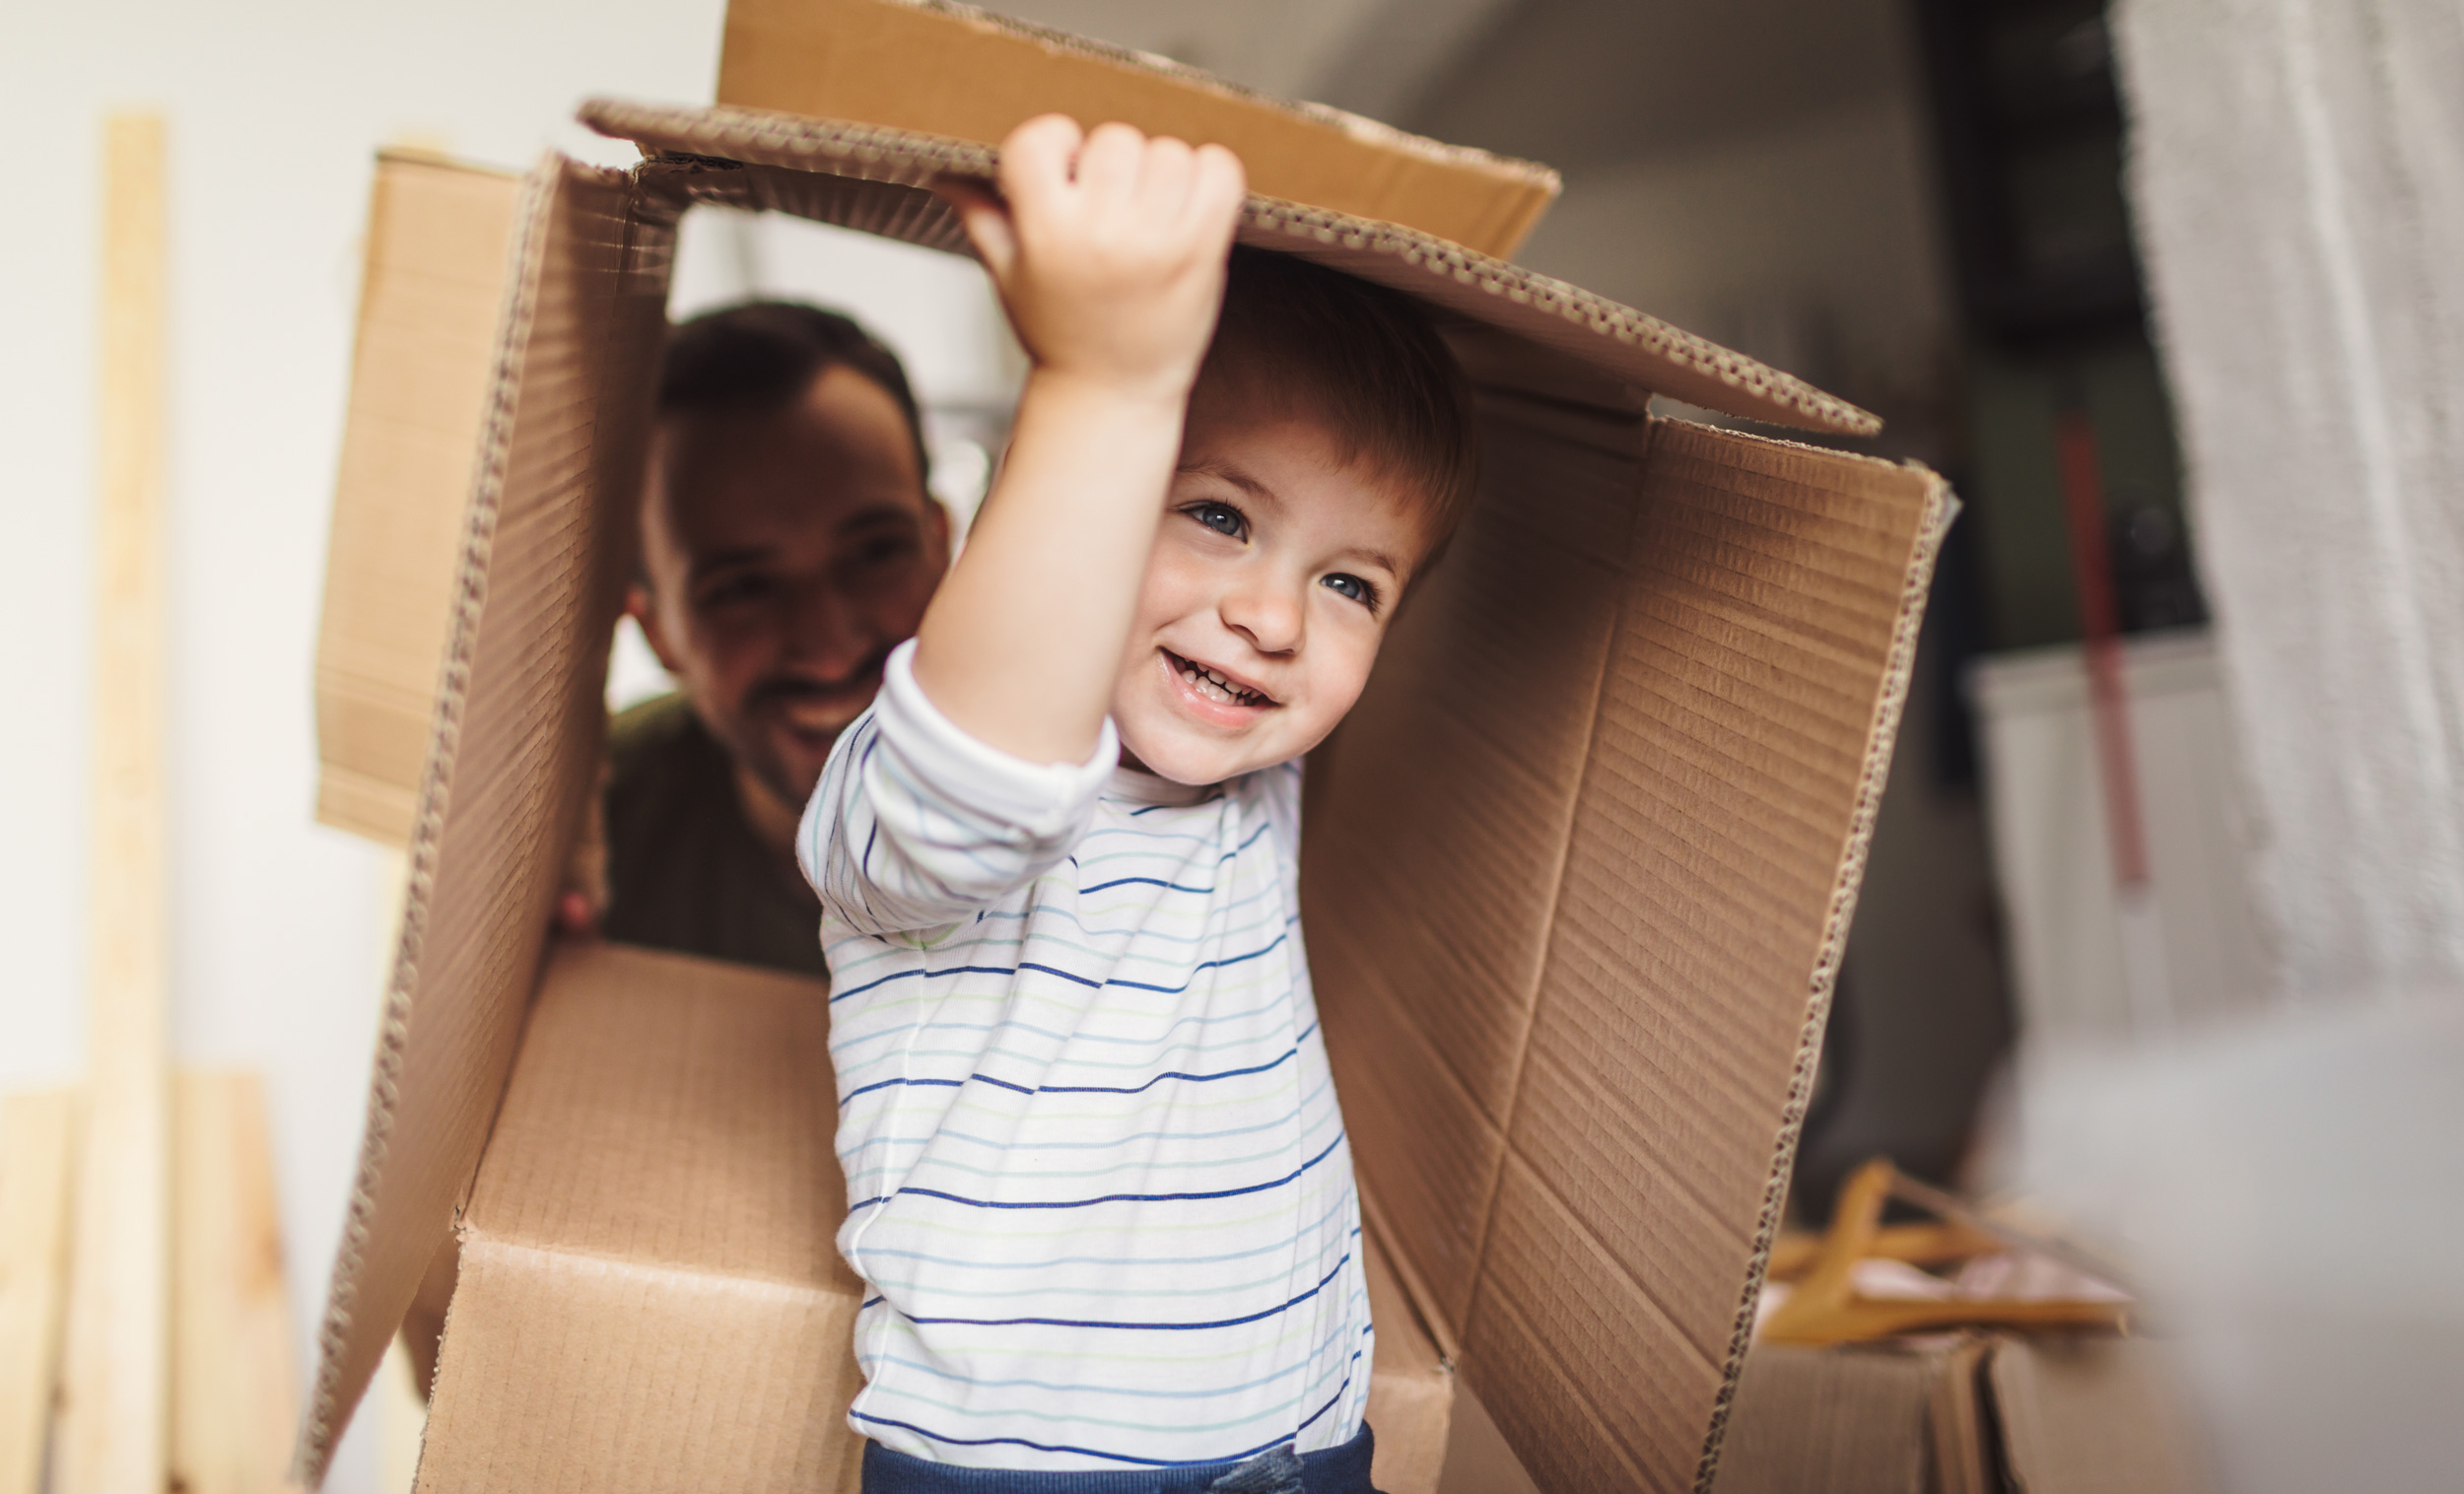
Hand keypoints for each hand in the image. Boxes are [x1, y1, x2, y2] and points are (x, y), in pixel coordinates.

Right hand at [939, 116, 1245, 407]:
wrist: (1113, 394)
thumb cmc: (1063, 337)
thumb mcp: (1009, 278)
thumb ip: (982, 218)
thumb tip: (948, 173)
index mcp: (1048, 232)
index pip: (1040, 139)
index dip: (1054, 144)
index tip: (1063, 170)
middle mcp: (1102, 232)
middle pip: (1114, 139)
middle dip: (1111, 162)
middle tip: (1111, 200)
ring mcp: (1158, 240)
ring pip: (1168, 151)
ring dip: (1161, 170)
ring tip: (1149, 208)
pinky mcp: (1203, 250)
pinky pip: (1220, 172)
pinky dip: (1211, 175)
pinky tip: (1189, 201)